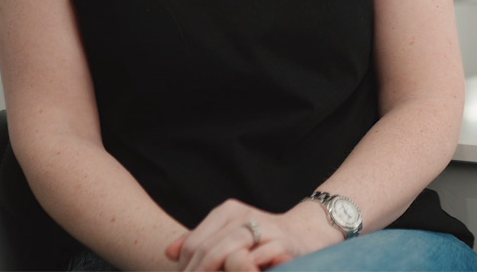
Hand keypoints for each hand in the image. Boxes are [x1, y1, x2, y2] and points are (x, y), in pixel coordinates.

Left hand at [164, 198, 336, 270]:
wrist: (306, 234)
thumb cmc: (263, 240)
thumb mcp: (229, 236)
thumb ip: (201, 242)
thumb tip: (169, 252)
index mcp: (228, 211)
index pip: (195, 242)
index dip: (186, 267)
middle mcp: (245, 215)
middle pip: (208, 249)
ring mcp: (264, 227)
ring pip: (228, 252)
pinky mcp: (282, 243)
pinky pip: (256, 259)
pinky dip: (243, 270)